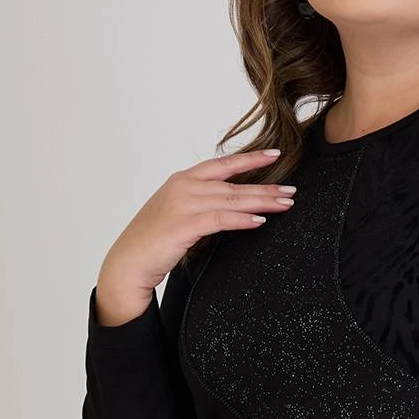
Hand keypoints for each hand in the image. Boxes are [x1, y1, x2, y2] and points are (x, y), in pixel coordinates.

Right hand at [95, 147, 296, 322]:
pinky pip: (221, 219)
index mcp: (181, 180)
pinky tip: (259, 221)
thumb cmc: (152, 242)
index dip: (250, 158)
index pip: (222, 164)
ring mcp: (183, 204)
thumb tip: (230, 206)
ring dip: (262, 201)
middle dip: (265, 186)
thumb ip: (200, 204)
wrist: (128, 264)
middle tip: (291, 191)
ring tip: (285, 204)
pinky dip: (242, 219)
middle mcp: (183, 187)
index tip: (275, 154)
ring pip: (232, 199)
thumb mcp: (177, 214)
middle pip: (233, 184)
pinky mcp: (184, 225)